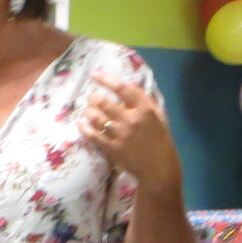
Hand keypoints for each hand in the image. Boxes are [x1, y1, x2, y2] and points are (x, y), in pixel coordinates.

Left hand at [80, 71, 178, 189]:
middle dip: (94, 97)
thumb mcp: (158, 116)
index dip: (106, 79)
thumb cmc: (160, 139)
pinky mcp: (111, 148)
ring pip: (96, 117)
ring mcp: (119, 135)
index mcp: (144, 109)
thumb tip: (127, 84)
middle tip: (92, 97)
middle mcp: (130, 120)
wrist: (158, 168)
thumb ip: (144, 101)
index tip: (95, 74)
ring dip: (88, 110)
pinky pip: (92, 135)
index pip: (123, 88)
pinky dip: (84, 127)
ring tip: (88, 109)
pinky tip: (81, 123)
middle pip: (104, 102)